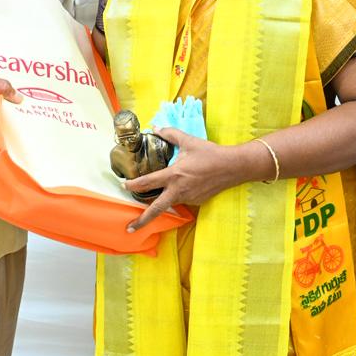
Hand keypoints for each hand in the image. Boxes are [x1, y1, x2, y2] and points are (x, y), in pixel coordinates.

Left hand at [124, 128, 255, 231]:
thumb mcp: (188, 141)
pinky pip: (182, 200)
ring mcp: (188, 198)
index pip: (147, 182)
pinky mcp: (197, 202)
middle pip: (156, 209)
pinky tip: (179, 190)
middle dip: (142, 220)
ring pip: (169, 204)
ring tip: (147, 212)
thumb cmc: (210, 153)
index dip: (133, 184)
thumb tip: (155, 128)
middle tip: (129, 227)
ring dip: (158, 207)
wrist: (232, 167)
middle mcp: (179, 190)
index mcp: (174, 175)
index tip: (123, 186)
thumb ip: (170, 134)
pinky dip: (176, 197)